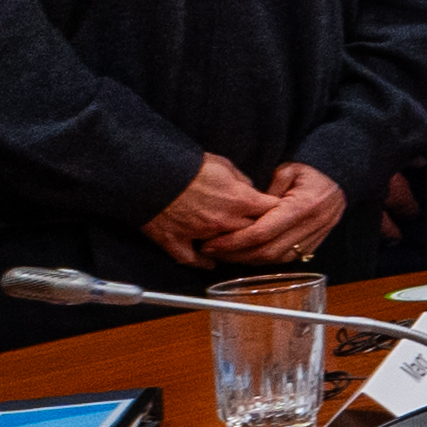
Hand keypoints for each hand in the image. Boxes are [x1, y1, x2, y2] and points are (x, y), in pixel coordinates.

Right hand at [143, 152, 274, 261]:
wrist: (153, 173)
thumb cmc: (188, 165)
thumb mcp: (223, 164)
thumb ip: (241, 179)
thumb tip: (249, 188)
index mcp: (240, 200)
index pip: (271, 210)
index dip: (274, 210)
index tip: (273, 210)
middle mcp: (224, 221)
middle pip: (252, 233)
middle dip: (256, 230)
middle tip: (255, 227)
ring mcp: (200, 234)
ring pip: (226, 249)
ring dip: (231, 246)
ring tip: (234, 245)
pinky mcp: (176, 241)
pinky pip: (192, 259)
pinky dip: (202, 262)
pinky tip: (209, 262)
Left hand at [220, 163, 351, 267]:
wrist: (343, 180)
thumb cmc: (314, 172)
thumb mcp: (289, 170)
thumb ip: (267, 190)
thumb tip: (247, 208)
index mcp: (303, 206)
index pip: (263, 231)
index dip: (235, 241)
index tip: (214, 243)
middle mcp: (310, 225)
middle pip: (267, 250)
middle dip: (236, 254)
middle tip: (212, 251)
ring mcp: (314, 237)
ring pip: (276, 259)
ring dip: (249, 260)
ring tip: (227, 255)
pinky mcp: (314, 244)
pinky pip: (287, 259)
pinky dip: (265, 260)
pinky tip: (249, 255)